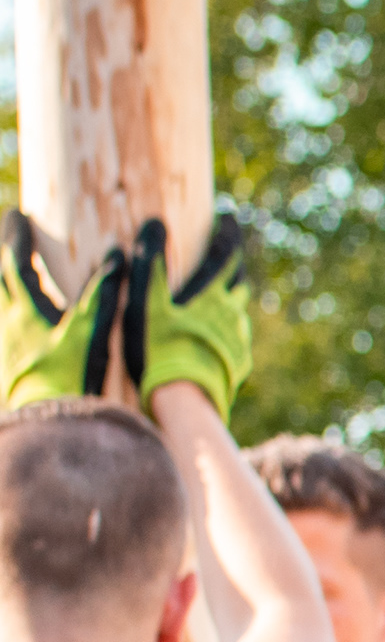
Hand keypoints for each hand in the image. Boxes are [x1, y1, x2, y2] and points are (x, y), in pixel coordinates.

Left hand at [0, 213, 127, 407]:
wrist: (52, 425)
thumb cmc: (73, 378)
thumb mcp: (94, 332)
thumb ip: (104, 293)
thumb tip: (116, 255)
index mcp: (27, 313)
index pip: (16, 264)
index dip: (18, 238)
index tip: (19, 216)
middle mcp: (9, 326)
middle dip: (1, 257)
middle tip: (6, 237)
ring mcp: (6, 348)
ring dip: (2, 288)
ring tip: (8, 278)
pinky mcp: (10, 370)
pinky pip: (4, 334)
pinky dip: (8, 319)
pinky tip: (16, 325)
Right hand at [126, 215, 253, 423]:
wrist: (186, 403)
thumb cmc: (159, 350)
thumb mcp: (146, 302)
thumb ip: (151, 263)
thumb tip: (155, 224)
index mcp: (211, 295)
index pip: (225, 254)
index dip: (227, 234)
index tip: (228, 217)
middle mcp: (232, 314)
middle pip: (238, 282)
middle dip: (231, 266)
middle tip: (225, 255)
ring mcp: (238, 340)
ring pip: (239, 312)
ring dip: (230, 298)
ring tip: (220, 294)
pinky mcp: (239, 364)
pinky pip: (236, 339)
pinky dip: (227, 328)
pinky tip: (218, 336)